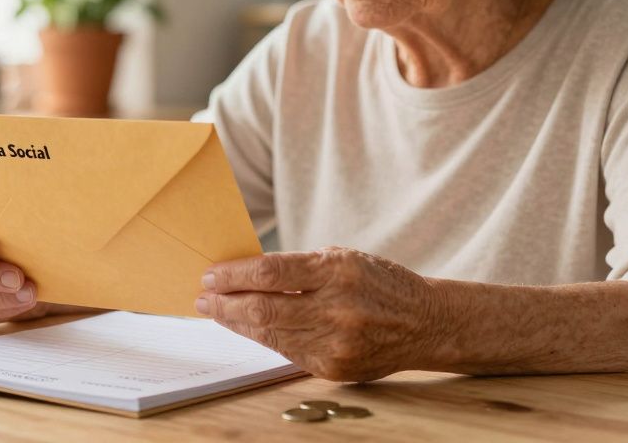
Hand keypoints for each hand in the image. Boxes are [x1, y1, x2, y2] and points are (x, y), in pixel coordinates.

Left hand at [195, 247, 443, 380]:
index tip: (211, 275)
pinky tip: (248, 327)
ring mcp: (336, 343)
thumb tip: (243, 275)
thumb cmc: (378, 283)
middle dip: (224, 303)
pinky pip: (287, 352)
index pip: (271, 272)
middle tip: (202, 297)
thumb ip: (298, 268)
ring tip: (217, 311)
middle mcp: (337, 308)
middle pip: (263, 307)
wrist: (424, 323)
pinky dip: (263, 338)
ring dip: (236, 323)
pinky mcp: (333, 368)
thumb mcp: (343, 259)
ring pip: (270, 333)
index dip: (234, 275)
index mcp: (338, 271)